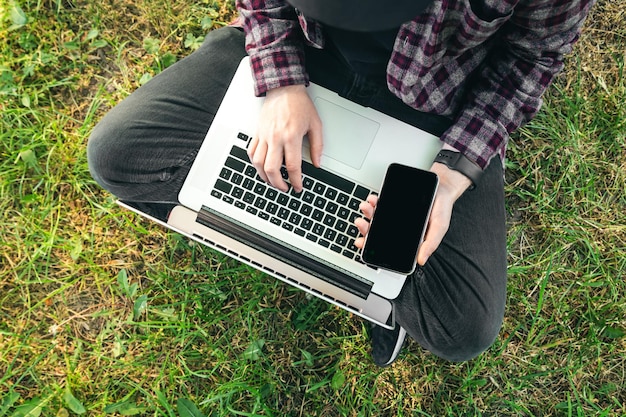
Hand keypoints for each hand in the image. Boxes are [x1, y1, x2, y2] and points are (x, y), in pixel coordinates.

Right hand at [247, 85, 322, 192]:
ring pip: (258, 163)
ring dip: (265, 177)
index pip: (292, 166)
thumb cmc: (299, 104)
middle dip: (278, 183)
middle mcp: (275, 137)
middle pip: (272, 169)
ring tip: (272, 182)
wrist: (284, 88)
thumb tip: (317, 163)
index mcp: (291, 136)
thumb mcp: (315, 125)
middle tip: (284, 188)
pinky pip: (251, 152)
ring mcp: (264, 136)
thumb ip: (317, 146)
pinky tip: (261, 168)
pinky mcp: (257, 133)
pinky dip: (255, 163)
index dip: (296, 180)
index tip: (298, 186)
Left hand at [354, 162, 471, 265]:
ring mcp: (394, 215)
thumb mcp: (440, 227)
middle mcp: (398, 228)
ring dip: (368, 213)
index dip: (372, 246)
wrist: (442, 186)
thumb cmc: (441, 208)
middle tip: (361, 224)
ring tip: (366, 207)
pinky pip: (380, 203)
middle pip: (376, 231)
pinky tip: (373, 200)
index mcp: (407, 238)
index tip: (362, 243)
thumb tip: (421, 260)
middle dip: (365, 228)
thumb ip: (431, 243)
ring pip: (376, 217)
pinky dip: (374, 202)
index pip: (386, 245)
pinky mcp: (393, 202)